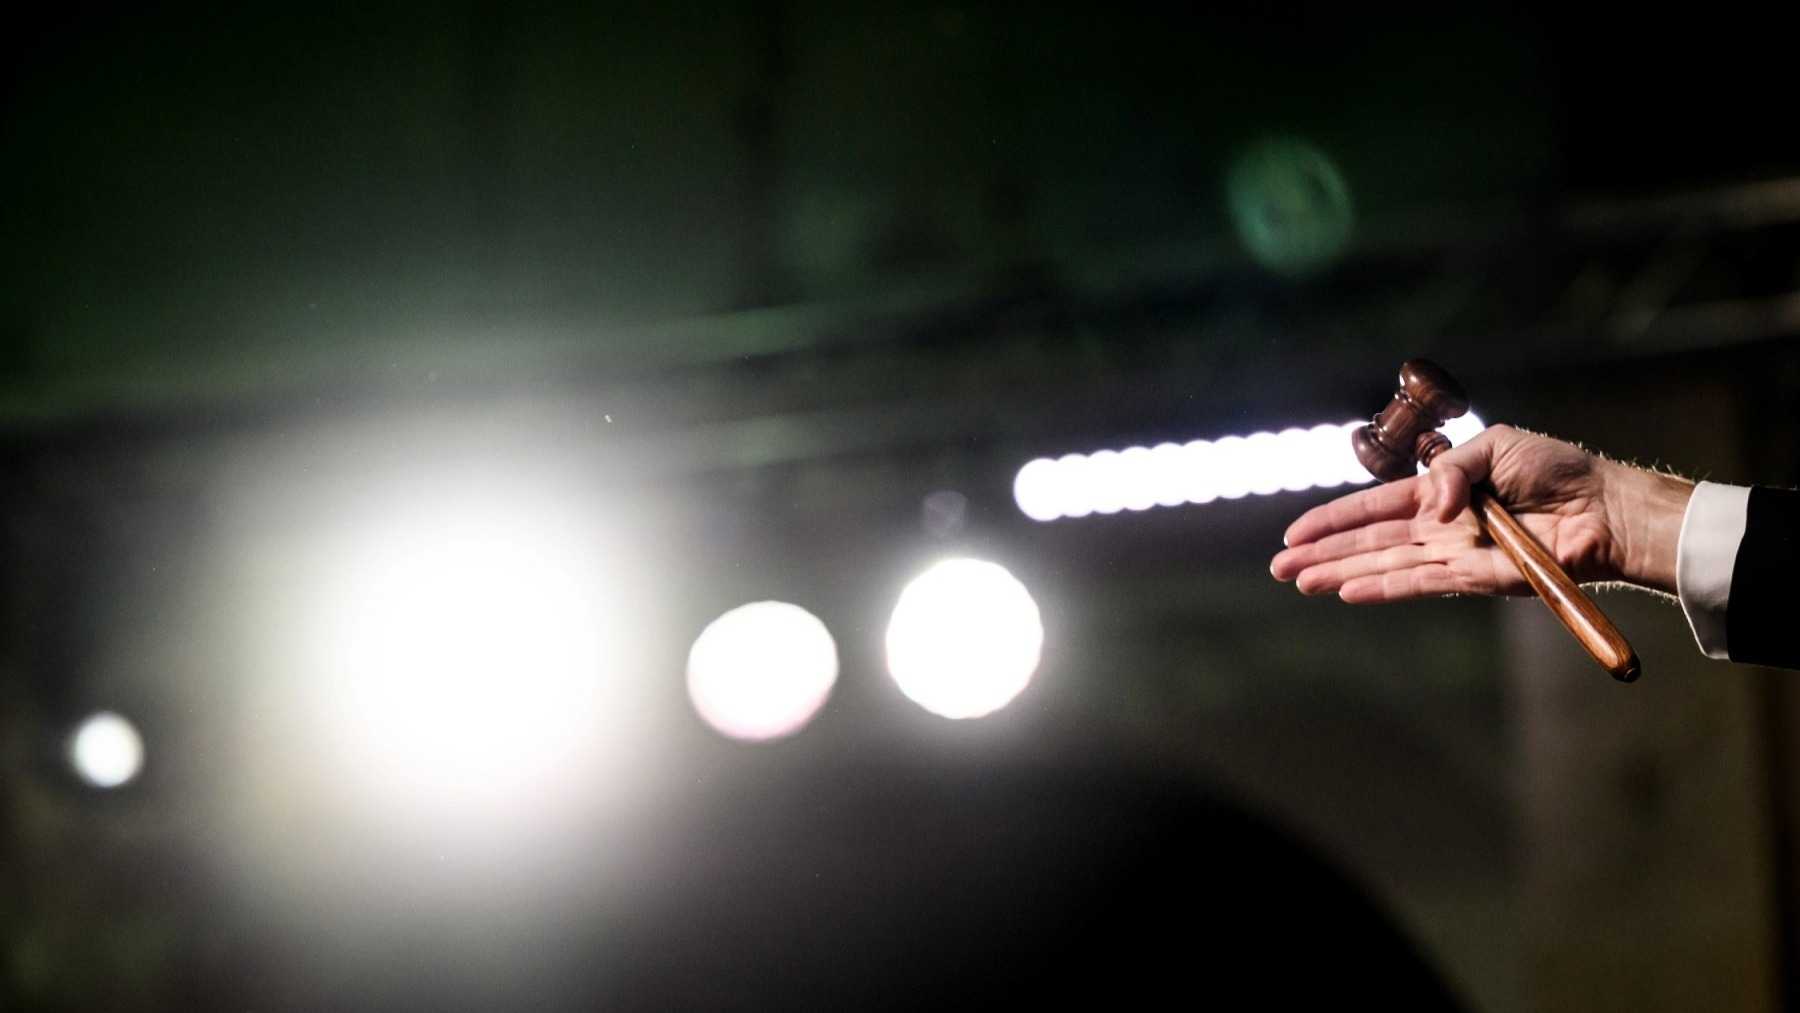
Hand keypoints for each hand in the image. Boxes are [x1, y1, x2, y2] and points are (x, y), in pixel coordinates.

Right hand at [1269, 424, 1692, 602]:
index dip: (1332, 520)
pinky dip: (1384, 589)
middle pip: (1368, 543)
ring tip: (1300, 583)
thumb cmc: (1556, 470)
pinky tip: (1349, 592)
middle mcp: (1439, 527)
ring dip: (1341, 575)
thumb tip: (1430, 507)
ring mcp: (1453, 555)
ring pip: (1384, 566)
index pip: (1373, 508)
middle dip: (1322, 554)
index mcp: (1440, 492)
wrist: (1604, 506)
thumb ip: (1451, 471)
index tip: (1293, 533)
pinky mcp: (1475, 579)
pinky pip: (1421, 584)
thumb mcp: (1495, 446)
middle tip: (1280, 568)